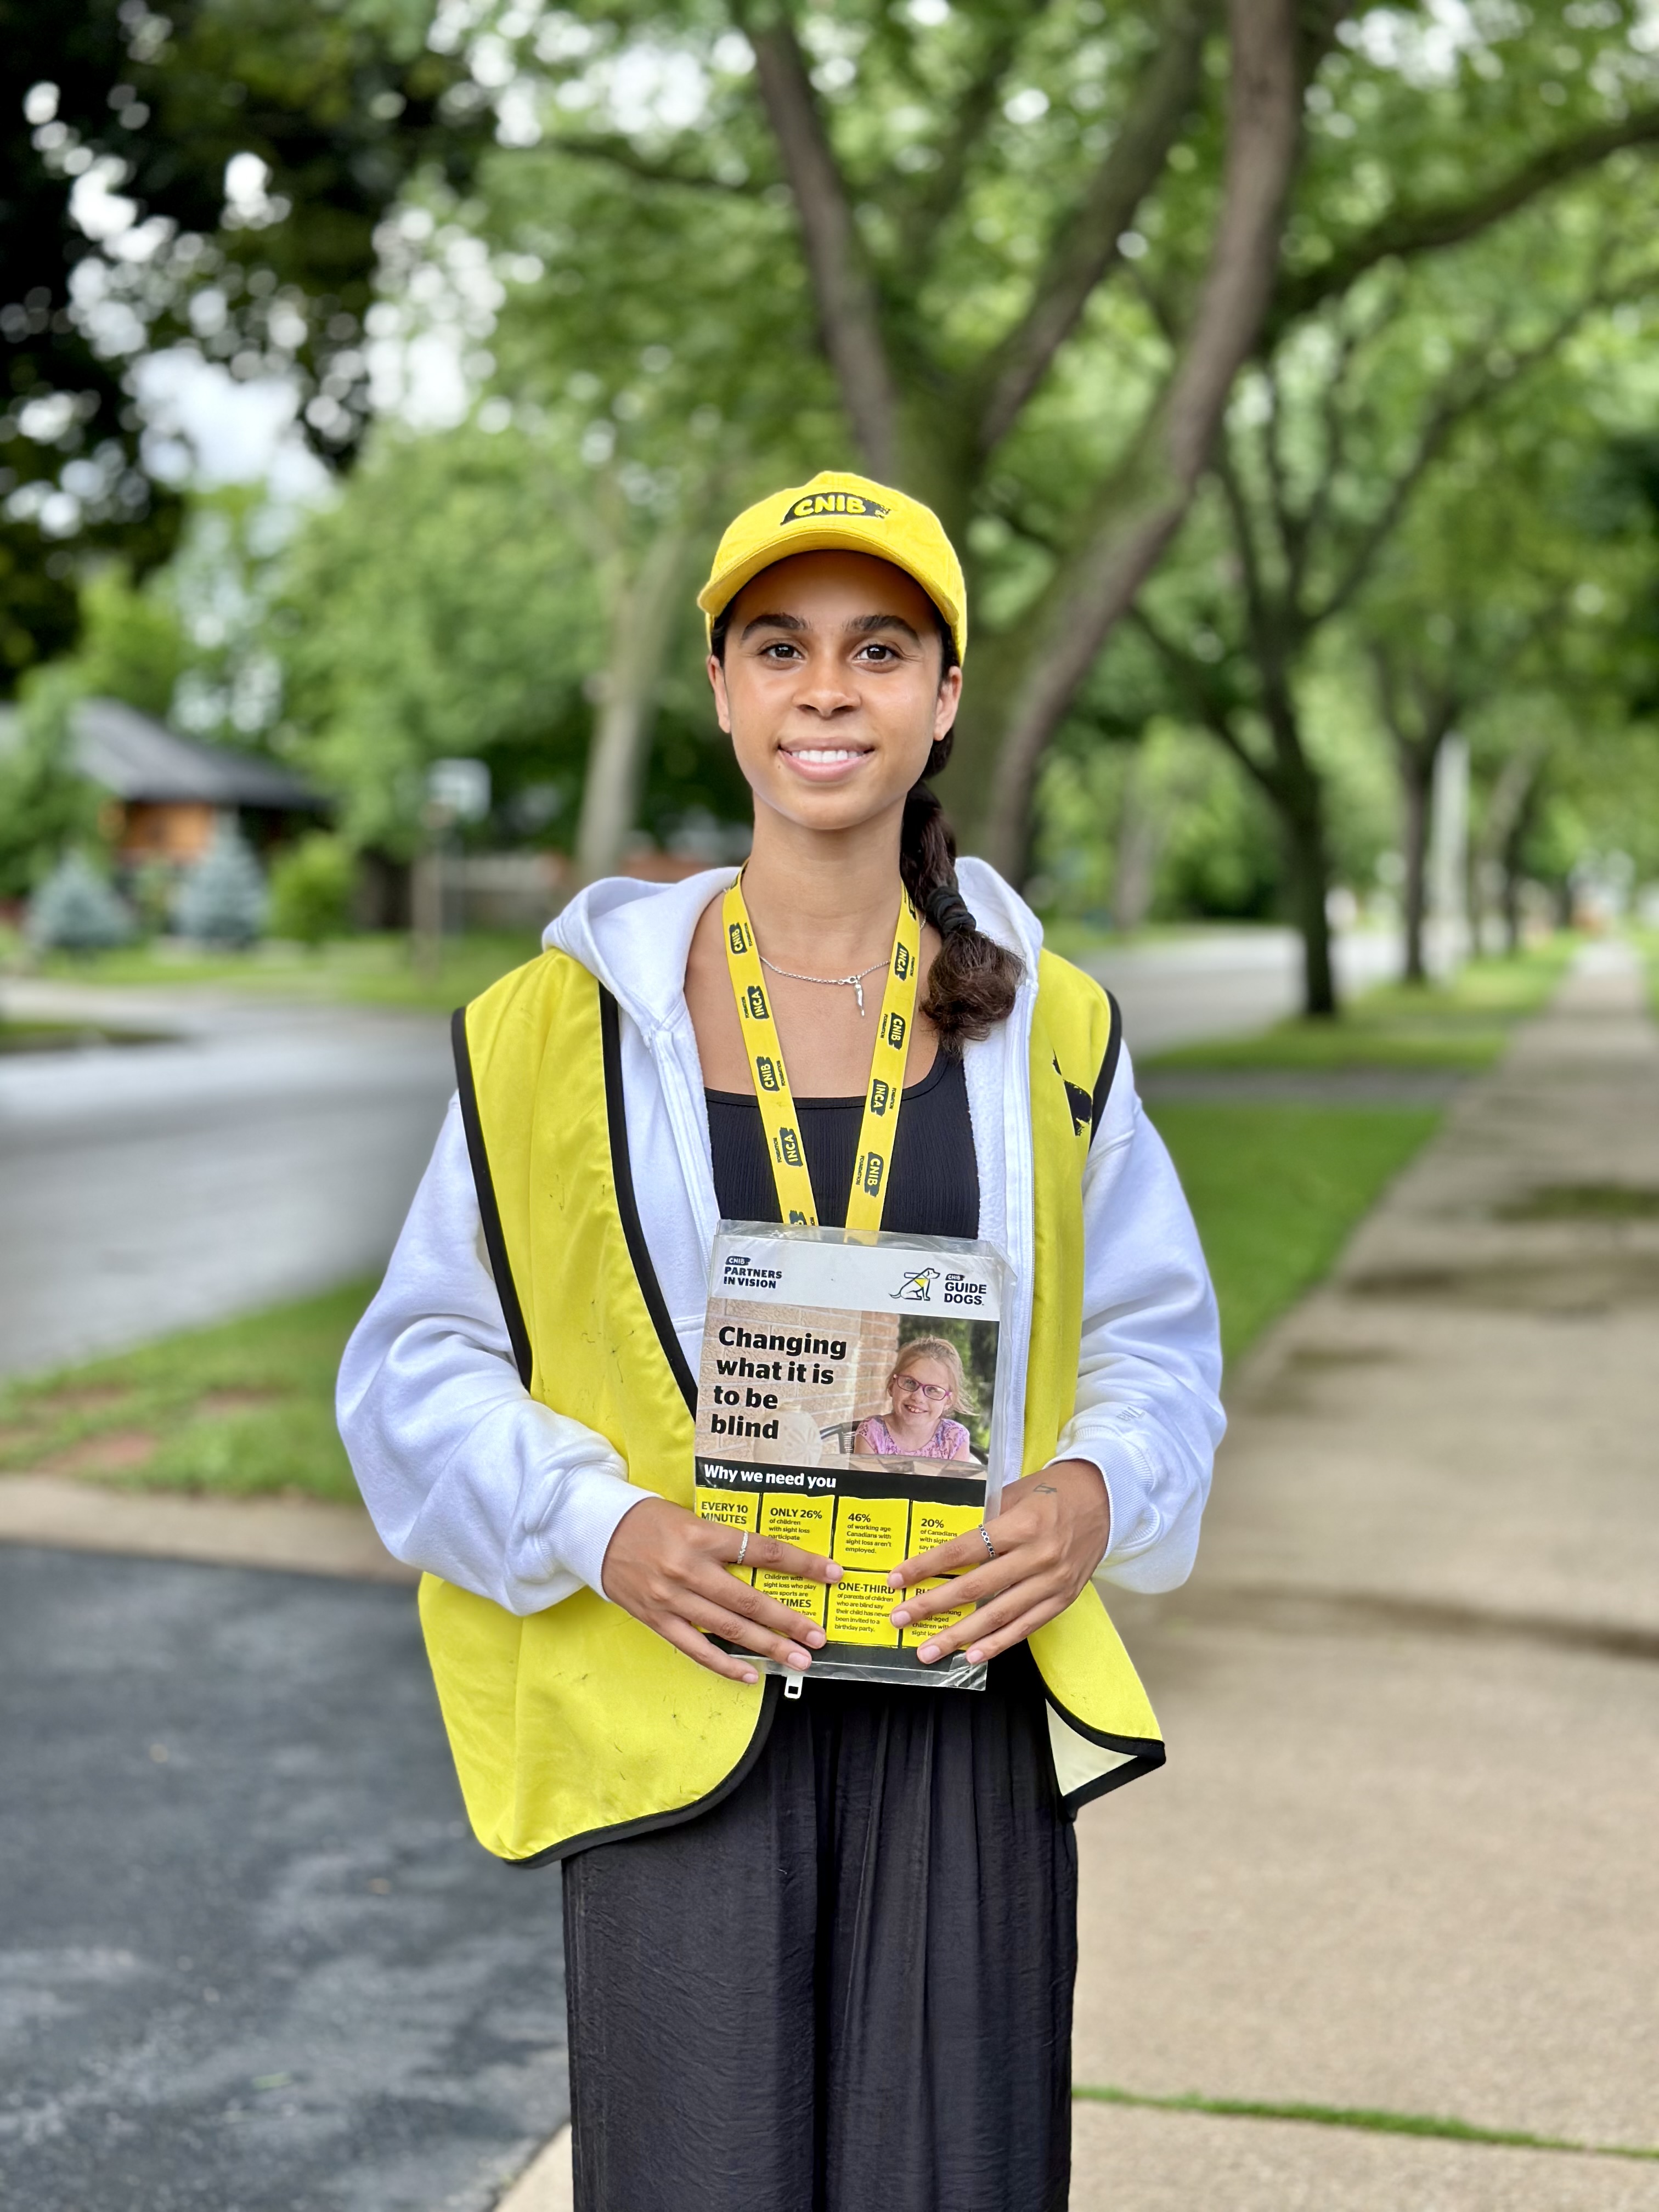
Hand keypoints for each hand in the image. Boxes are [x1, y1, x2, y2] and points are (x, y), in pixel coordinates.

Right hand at [601, 1496, 842, 1684]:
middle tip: (819, 1636)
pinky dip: (725, 1665)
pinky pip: (696, 1649)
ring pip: (729, 1629)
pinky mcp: (656, 1619)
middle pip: (750, 1600)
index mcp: (703, 1535)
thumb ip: (725, 1541)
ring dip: (768, 1646)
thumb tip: (768, 1563)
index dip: (801, 1564)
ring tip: (798, 1660)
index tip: (831, 1574)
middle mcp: (689, 1568)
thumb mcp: (691, 1518)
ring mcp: (672, 1598)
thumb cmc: (649, 1519)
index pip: (763, 1552)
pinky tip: (751, 1674)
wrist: (595, 1529)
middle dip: (790, 1620)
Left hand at [886, 1460, 1110, 1667]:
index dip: (928, 1566)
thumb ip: (985, 1520)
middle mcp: (1038, 1556)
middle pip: (976, 1587)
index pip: (964, 1549)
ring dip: (959, 1636)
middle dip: (933, 1605)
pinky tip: (972, 1655)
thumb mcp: (1016, 1493)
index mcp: (1022, 1524)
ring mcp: (1053, 1581)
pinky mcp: (1063, 1598)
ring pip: (998, 1615)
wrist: (1107, 1498)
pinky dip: (998, 1643)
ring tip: (927, 1650)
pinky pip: (1026, 1626)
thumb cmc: (1055, 1490)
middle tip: (900, 1619)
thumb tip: (947, 1548)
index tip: (898, 1579)